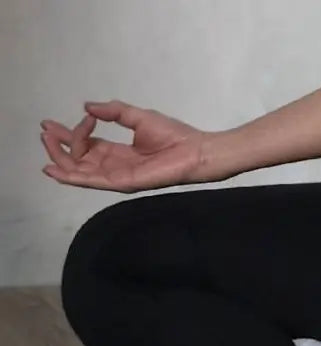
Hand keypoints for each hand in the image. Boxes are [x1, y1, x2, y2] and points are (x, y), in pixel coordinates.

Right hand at [40, 100, 217, 192]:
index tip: (75, 116)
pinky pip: (93, 181)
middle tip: (45, 131)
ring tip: (45, 142)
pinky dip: (72, 176)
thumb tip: (87, 107)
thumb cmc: (174, 135)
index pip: (87, 145)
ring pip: (81, 171)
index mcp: (119, 152)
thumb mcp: (137, 116)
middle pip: (79, 159)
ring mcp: (119, 176)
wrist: (195, 150)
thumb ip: (113, 111)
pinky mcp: (125, 183)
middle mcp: (116, 166)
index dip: (73, 133)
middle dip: (59, 146)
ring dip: (61, 158)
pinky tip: (54, 169)